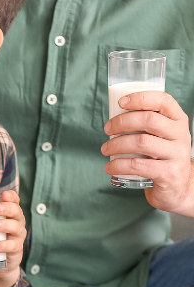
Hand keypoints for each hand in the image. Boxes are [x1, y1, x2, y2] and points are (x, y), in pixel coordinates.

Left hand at [0, 190, 26, 286]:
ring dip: (4, 225)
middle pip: (17, 212)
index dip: (11, 196)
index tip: (4, 194)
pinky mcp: (15, 251)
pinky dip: (4, 246)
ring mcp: (17, 237)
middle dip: (8, 208)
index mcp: (8, 214)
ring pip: (16, 228)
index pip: (14, 201)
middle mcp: (16, 223)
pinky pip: (13, 247)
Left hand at [102, 90, 193, 215]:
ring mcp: (177, 155)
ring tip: (105, 149)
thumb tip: (114, 113)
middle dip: (121, 122)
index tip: (120, 102)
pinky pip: (138, 165)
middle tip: (107, 129)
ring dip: (116, 144)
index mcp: (178, 121)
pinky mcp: (169, 173)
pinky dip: (118, 165)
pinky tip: (110, 167)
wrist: (177, 188)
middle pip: (149, 120)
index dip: (140, 98)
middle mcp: (181, 135)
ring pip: (141, 142)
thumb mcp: (160, 136)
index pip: (163, 100)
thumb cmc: (161, 156)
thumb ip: (145, 123)